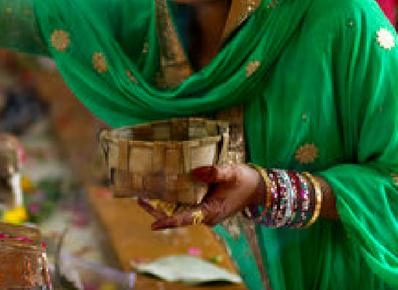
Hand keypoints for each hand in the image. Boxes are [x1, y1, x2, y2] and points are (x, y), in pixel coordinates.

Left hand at [138, 164, 264, 230]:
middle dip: (158, 211)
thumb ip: (215, 172)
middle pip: (177, 216)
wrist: (257, 188)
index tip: (153, 225)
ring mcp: (204, 212)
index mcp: (211, 212)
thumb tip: (196, 172)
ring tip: (142, 195)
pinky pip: (184, 206)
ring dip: (161, 206)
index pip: (186, 219)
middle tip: (139, 199)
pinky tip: (158, 192)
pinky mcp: (203, 207)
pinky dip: (171, 201)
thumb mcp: (232, 173)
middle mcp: (205, 215)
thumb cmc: (245, 181)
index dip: (169, 222)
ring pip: (178, 212)